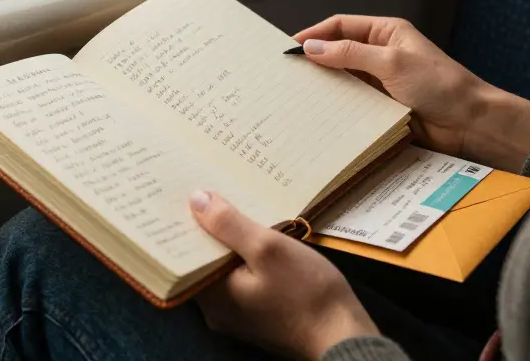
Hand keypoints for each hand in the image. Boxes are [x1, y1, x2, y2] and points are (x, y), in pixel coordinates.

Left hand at [189, 191, 377, 359]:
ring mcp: (237, 316)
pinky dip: (244, 259)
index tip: (184, 195)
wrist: (345, 336)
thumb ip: (229, 225)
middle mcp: (216, 311)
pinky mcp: (258, 315)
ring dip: (229, 243)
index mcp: (211, 297)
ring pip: (223, 270)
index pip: (184, 255)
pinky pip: (240, 281)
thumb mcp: (268, 248)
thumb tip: (195, 200)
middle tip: (208, 193)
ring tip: (232, 207)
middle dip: (207, 230)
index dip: (185, 224)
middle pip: (203, 262)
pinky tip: (255, 238)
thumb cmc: (307, 293)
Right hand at [294, 15, 529, 172]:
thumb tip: (312, 47)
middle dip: (314, 61)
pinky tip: (320, 114)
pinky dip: (337, 107)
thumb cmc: (440, 85)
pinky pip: (353, 104)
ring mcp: (381, 82)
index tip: (289, 47)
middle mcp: (381, 54)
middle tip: (287, 73)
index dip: (314, 33)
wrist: (470, 123)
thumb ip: (350, 53)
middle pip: (338, 52)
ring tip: (296, 95)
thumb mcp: (392, 62)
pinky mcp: (382, 107)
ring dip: (324, 86)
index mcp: (386, 33)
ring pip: (343, 80)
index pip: (341, 26)